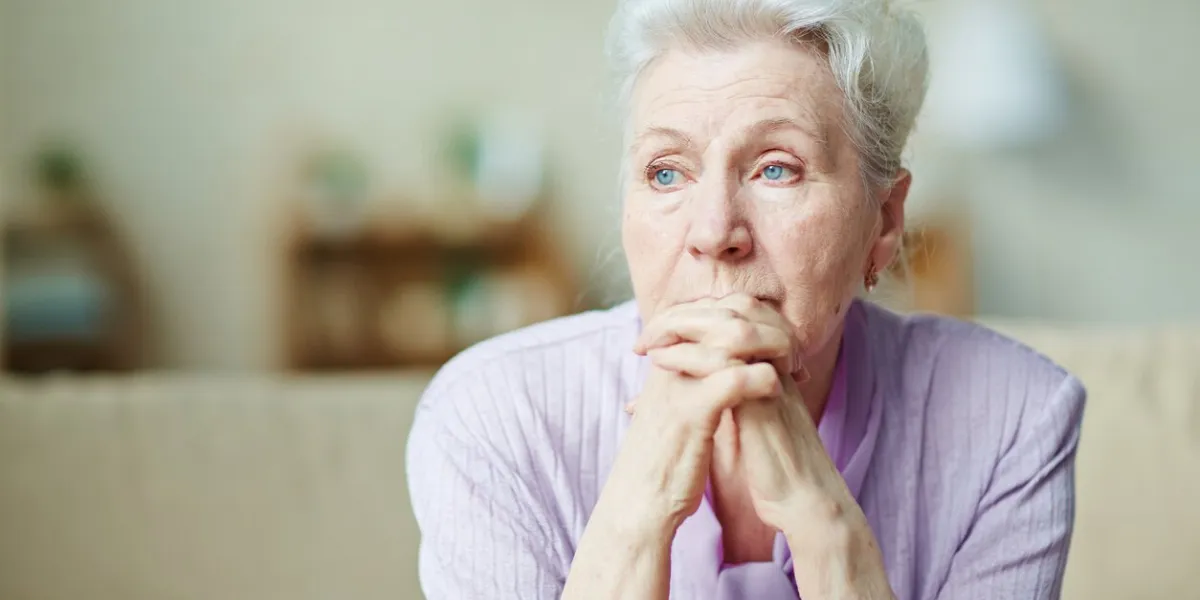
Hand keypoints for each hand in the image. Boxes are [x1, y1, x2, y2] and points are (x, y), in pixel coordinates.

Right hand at [605, 309, 781, 534]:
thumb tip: (717, 362)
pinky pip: (735, 377)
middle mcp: (668, 361)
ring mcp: (678, 383)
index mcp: (664, 357)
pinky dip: (764, 379)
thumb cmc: (662, 458)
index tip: (775, 339)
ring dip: (772, 347)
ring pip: (732, 337)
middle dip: (766, 326)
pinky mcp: (692, 410)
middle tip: (792, 353)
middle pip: (722, 313)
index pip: (706, 309)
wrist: (639, 500)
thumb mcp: (671, 406)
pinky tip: (779, 391)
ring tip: (791, 369)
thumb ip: (688, 378)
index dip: (747, 315)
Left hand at [632, 294, 892, 597]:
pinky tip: (662, 361)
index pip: (739, 312)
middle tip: (649, 331)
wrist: (803, 501)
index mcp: (772, 363)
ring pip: (733, 327)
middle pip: (737, 308)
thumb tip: (689, 378)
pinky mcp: (765, 402)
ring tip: (649, 343)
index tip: (659, 331)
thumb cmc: (770, 466)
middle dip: (688, 312)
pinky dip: (689, 356)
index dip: (698, 313)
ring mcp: (772, 378)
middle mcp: (776, 363)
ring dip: (684, 327)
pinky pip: (728, 363)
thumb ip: (728, 391)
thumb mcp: (746, 419)